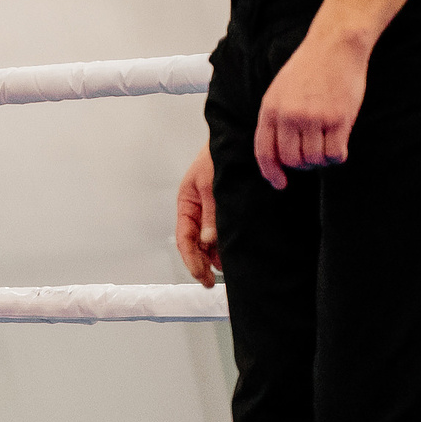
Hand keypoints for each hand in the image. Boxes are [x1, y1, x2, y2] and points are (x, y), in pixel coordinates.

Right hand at [174, 145, 219, 286]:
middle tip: (212, 282)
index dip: (191, 260)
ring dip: (214, 255)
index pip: (184, 239)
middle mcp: (197, 209)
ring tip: (225, 271)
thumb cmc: (217, 156)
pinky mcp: (226, 208)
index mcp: (186, 203)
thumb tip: (208, 241)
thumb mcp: (212, 185)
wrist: (237, 139)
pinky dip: (225, 244)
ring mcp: (211, 209)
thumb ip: (211, 214)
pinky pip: (222, 231)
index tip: (203, 277)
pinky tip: (232, 254)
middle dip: (202, 263)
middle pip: (194, 244)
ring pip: (209, 240)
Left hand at [254, 30, 369, 187]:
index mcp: (270, 110)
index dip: (271, 172)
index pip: (265, 152)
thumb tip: (277, 152)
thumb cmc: (309, 68)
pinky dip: (337, 156)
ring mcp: (313, 118)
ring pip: (314, 160)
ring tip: (327, 145)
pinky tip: (340, 145)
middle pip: (292, 160)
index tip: (280, 184)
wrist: (334, 45)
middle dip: (302, 165)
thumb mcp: (279, 91)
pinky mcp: (338, 119)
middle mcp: (288, 117)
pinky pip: (335, 154)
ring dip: (321, 160)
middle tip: (313, 156)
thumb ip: (276, 119)